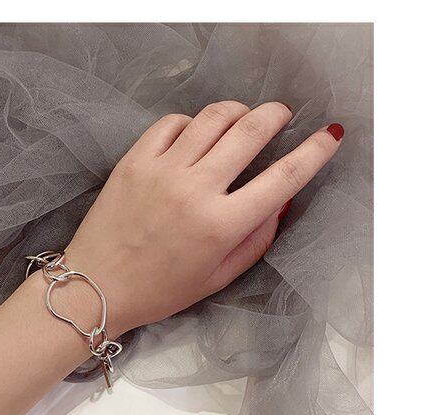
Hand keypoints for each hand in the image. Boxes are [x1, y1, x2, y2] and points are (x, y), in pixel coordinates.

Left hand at [63, 102, 343, 337]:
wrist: (97, 288)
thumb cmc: (160, 290)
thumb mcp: (218, 276)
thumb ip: (256, 238)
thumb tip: (281, 200)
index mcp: (221, 226)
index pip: (283, 177)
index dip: (314, 151)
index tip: (329, 136)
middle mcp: (196, 191)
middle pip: (251, 130)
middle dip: (276, 115)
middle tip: (281, 115)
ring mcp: (164, 170)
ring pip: (215, 117)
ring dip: (238, 112)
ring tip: (242, 120)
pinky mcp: (136, 159)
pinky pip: (175, 122)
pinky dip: (194, 122)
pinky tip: (196, 136)